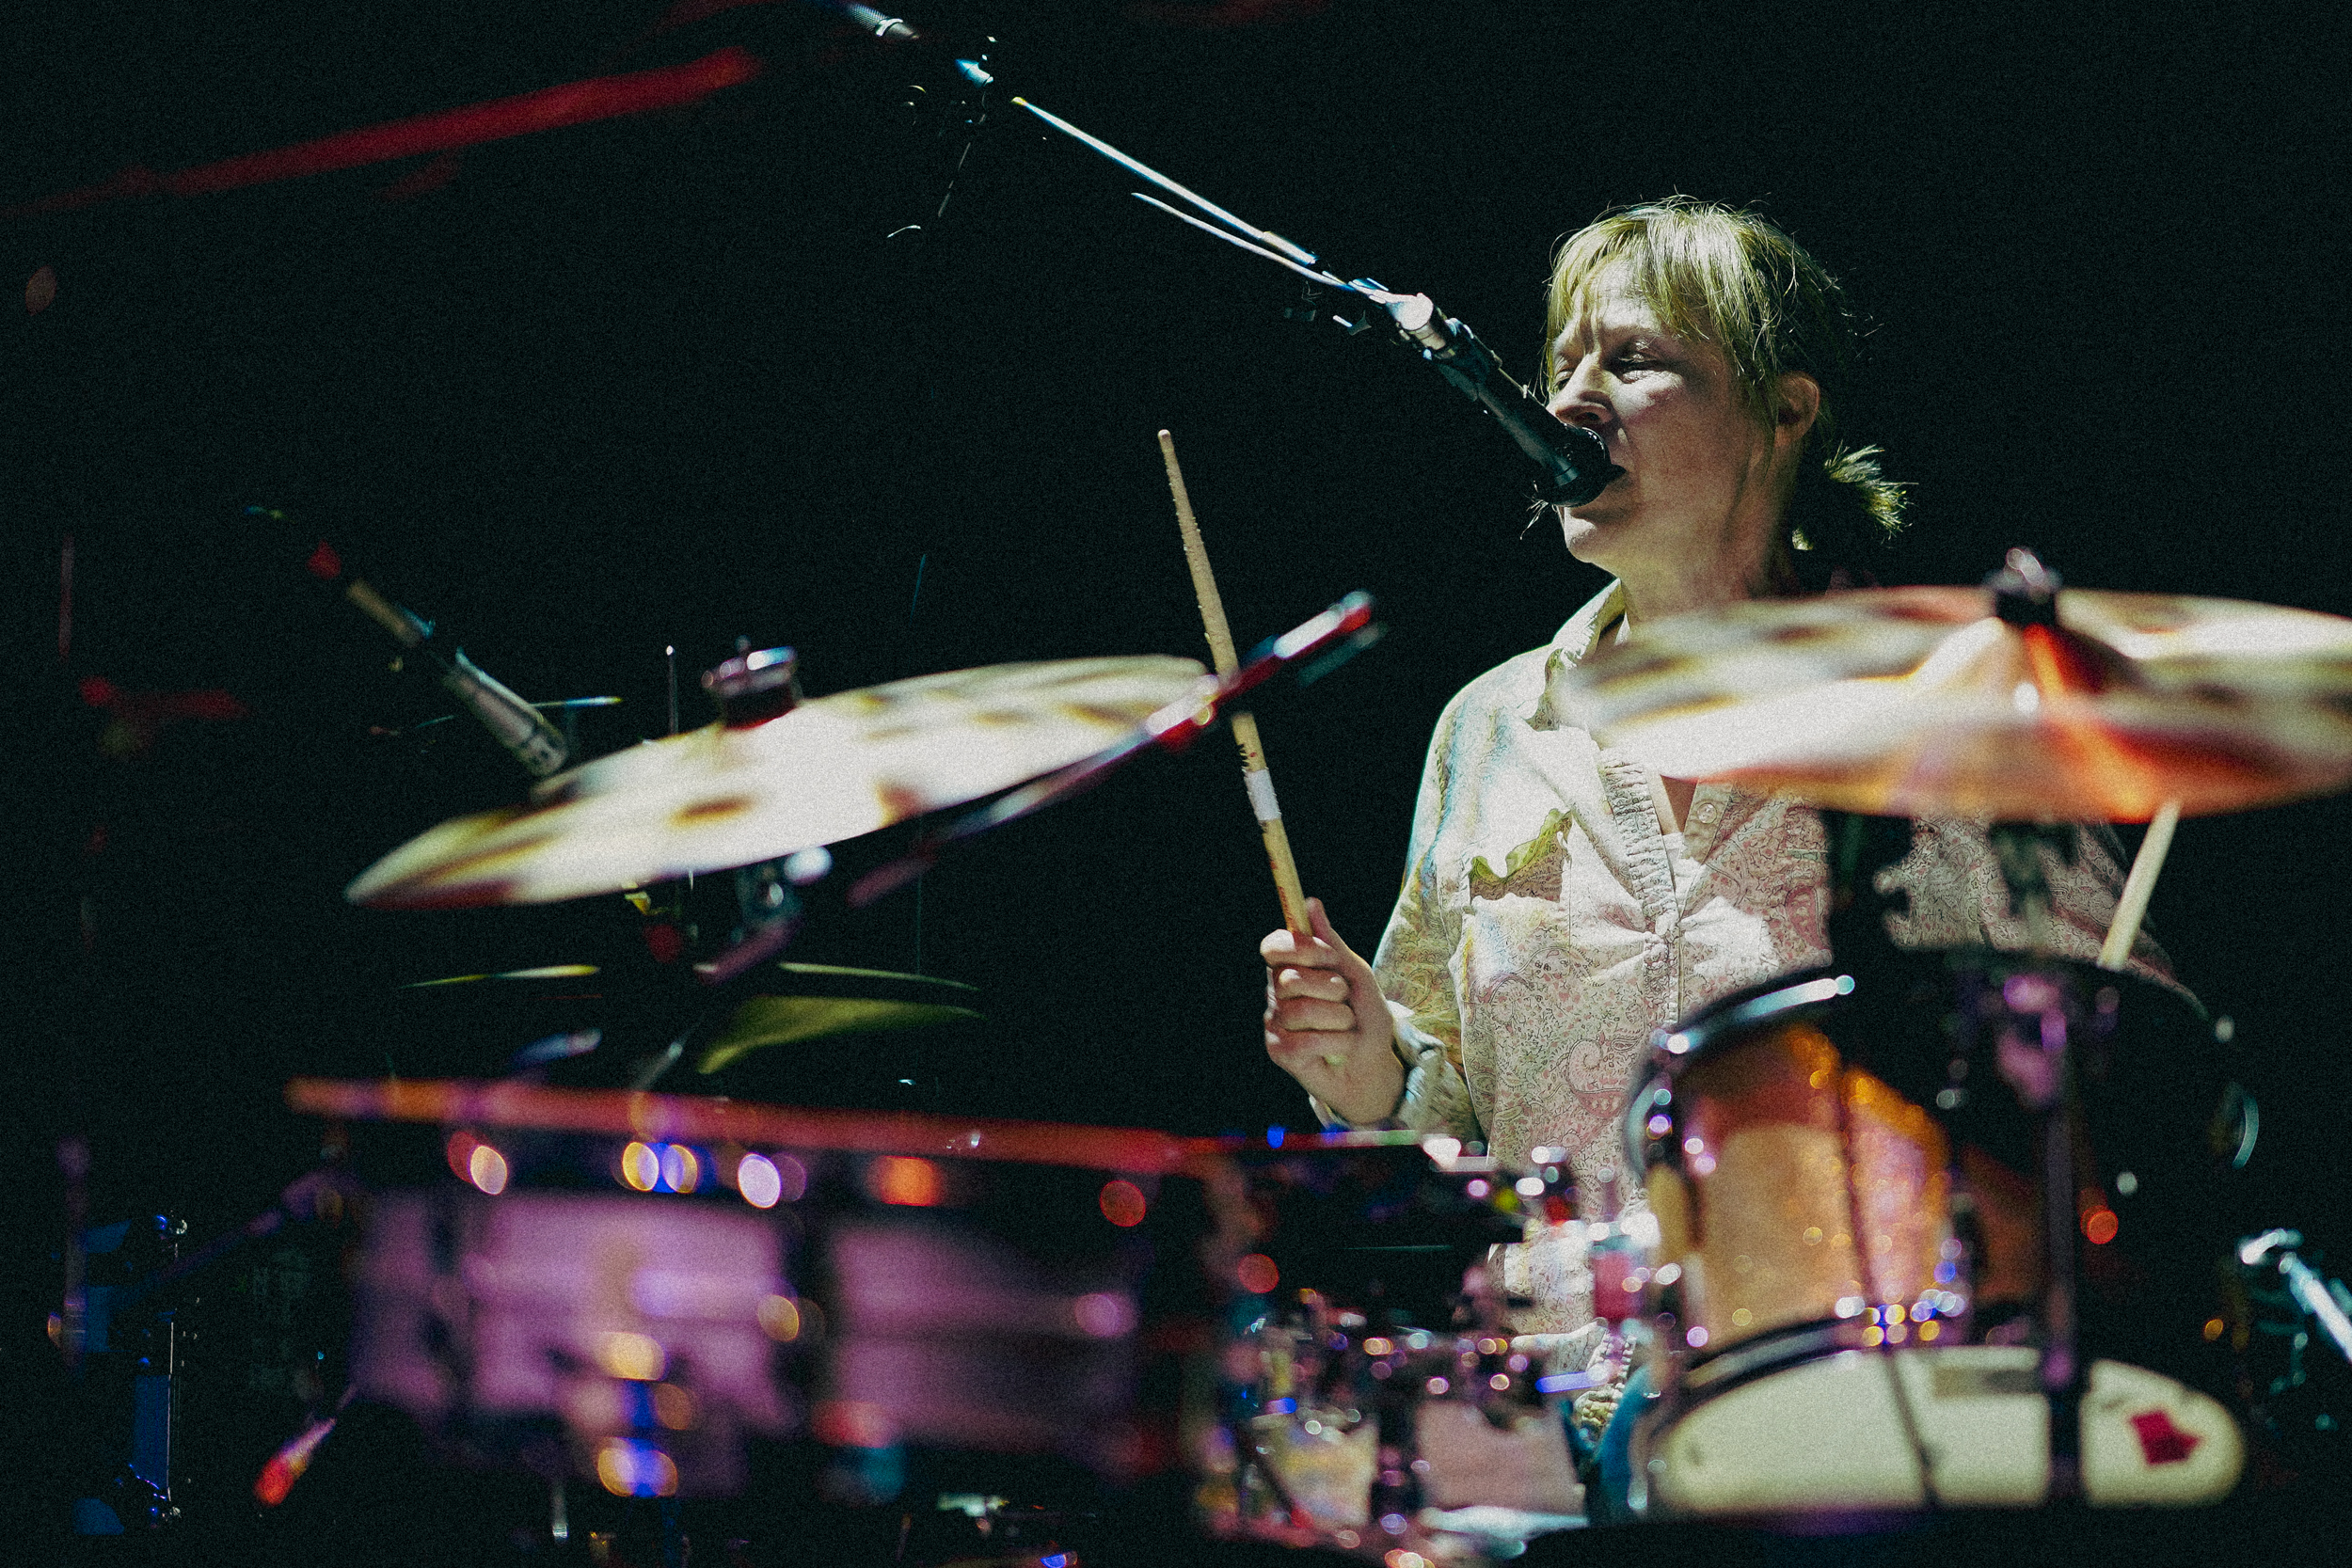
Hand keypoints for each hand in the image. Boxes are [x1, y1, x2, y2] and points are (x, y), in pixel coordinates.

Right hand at [1260, 897, 1402, 1124]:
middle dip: (1331, 989)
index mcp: (1291, 968)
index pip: (1272, 947)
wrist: (1374, 1063)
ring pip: (1303, 1011)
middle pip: (1291, 979)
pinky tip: (1338, 1047)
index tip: (1327, 957)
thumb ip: (1332, 943)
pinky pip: (1308, 1041)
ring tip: (1345, 1027)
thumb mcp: (1356, 974)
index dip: (1299, 949)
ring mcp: (1275, 1023)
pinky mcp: (1280, 1051)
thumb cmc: (1364, 1016)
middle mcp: (1277, 993)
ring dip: (1340, 1020)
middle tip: (1344, 1000)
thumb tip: (1311, 902)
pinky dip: (1337, 1043)